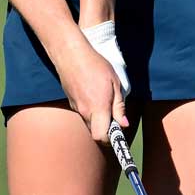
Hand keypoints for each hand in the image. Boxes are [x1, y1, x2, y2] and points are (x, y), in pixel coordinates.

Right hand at [60, 22, 128, 141]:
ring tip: (105, 101)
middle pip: (96, 133)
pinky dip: (91, 111)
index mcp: (98, 108)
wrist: (71, 54)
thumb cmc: (95, 65)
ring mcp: (77, 108)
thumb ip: (119, 107)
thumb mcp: (115, 84)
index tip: (119, 133)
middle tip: (115, 117)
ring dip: (99, 119)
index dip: (111, 139)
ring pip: (90, 123)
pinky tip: (94, 95)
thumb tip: (124, 124)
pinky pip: (84, 114)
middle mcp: (85, 111)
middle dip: (106, 130)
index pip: (102, 137)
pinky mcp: (72, 103)